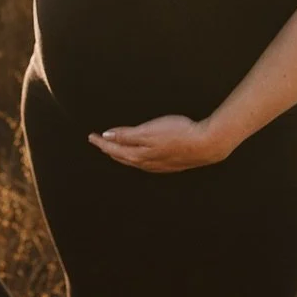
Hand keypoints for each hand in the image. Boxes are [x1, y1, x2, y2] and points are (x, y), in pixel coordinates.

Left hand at [88, 115, 234, 172]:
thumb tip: (108, 136)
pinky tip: (138, 156)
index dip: (101, 141)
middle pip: (121, 156)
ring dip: (121, 154)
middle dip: (108, 149)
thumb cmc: (179, 134)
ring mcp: (157, 165)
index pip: (113, 148)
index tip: (91, 136)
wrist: (205, 144)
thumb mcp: (148, 131)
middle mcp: (145, 163)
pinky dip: (135, 157)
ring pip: (132, 161)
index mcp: (138, 155)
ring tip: (114, 149)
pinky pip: (144, 163)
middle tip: (99, 142)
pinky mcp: (167, 164)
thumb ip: (126, 134)